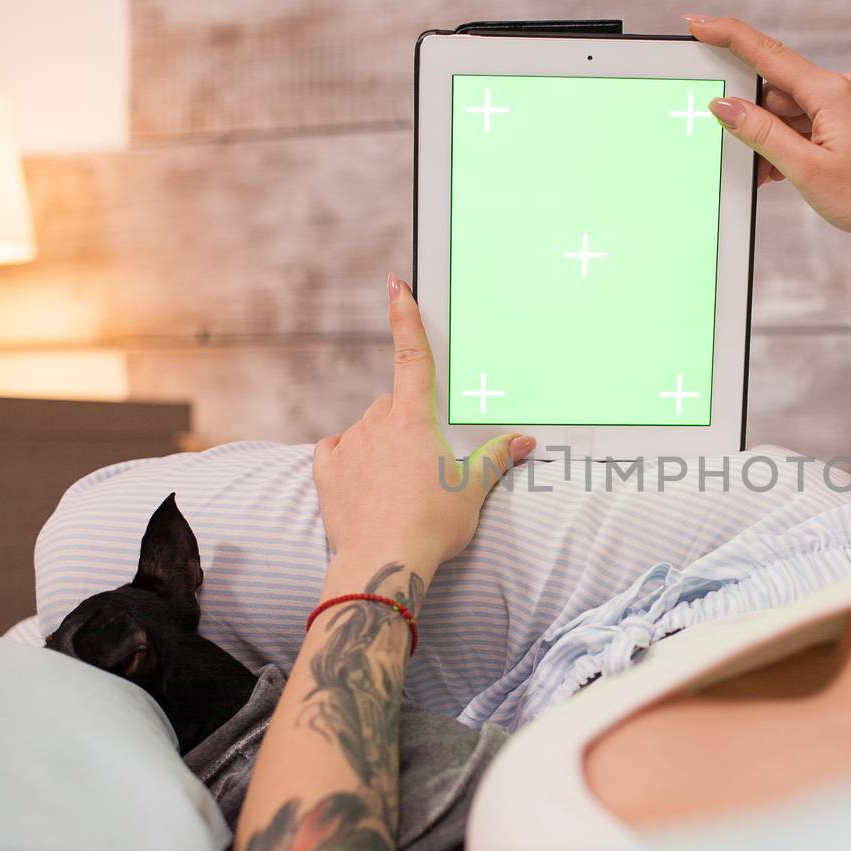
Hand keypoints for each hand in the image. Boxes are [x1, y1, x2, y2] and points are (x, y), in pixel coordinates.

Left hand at [312, 274, 534, 577]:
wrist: (383, 564)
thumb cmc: (432, 527)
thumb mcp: (472, 491)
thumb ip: (495, 458)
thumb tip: (524, 441)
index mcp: (414, 420)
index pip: (412, 357)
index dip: (405, 318)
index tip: (396, 286)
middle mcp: (377, 423)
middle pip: (392, 405)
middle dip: (406, 424)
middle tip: (424, 466)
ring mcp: (349, 445)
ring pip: (366, 429)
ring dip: (380, 446)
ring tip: (397, 488)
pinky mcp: (327, 470)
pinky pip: (337, 450)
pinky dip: (350, 460)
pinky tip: (364, 484)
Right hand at [684, 15, 850, 247]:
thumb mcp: (806, 169)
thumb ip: (761, 134)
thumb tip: (726, 107)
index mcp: (830, 92)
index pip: (766, 53)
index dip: (727, 36)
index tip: (698, 24)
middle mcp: (842, 89)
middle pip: (777, 91)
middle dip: (755, 123)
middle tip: (750, 160)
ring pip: (793, 112)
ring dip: (775, 141)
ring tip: (776, 177)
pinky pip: (812, 123)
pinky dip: (795, 144)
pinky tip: (791, 171)